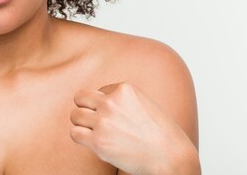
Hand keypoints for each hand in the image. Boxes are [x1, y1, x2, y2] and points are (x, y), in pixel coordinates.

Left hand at [70, 82, 198, 174]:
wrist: (171, 157)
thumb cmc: (160, 134)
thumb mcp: (142, 103)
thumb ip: (121, 100)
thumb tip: (97, 102)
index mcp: (124, 89)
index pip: (99, 91)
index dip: (104, 105)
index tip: (116, 118)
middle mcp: (111, 102)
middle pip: (80, 98)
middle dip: (86, 109)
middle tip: (96, 122)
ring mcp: (104, 121)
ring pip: (75, 115)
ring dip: (83, 124)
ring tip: (96, 133)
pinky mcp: (98, 141)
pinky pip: (75, 133)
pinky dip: (81, 138)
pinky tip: (93, 142)